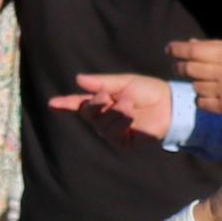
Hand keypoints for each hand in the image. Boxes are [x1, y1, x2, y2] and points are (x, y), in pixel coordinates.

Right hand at [50, 71, 172, 143]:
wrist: (169, 105)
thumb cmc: (149, 91)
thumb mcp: (124, 82)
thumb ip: (101, 82)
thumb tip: (78, 79)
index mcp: (104, 101)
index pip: (80, 104)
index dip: (66, 104)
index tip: (52, 103)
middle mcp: (105, 117)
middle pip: (87, 113)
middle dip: (95, 103)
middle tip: (108, 96)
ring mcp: (113, 130)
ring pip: (99, 123)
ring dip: (113, 112)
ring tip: (129, 104)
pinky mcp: (123, 141)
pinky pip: (112, 133)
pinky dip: (120, 122)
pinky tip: (131, 117)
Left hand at [166, 38, 221, 121]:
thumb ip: (217, 46)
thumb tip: (190, 43)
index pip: (192, 51)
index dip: (176, 49)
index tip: (169, 49)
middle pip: (188, 69)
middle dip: (180, 66)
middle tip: (179, 65)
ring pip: (194, 86)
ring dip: (195, 82)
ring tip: (206, 80)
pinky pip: (201, 103)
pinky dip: (202, 98)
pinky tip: (211, 93)